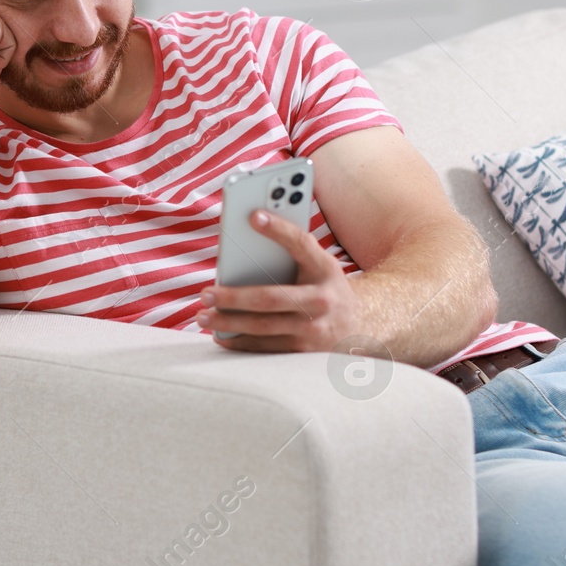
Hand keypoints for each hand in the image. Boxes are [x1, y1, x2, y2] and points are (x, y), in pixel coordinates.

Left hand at [197, 209, 365, 352]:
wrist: (362, 324)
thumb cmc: (325, 286)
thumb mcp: (318, 264)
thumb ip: (291, 252)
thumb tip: (245, 245)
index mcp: (325, 268)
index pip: (301, 244)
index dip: (279, 229)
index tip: (253, 215)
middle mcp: (322, 299)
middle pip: (271, 298)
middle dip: (234, 296)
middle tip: (205, 293)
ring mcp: (314, 329)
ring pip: (264, 327)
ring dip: (229, 322)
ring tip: (203, 316)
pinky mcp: (305, 350)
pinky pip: (267, 347)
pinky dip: (240, 341)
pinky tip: (219, 335)